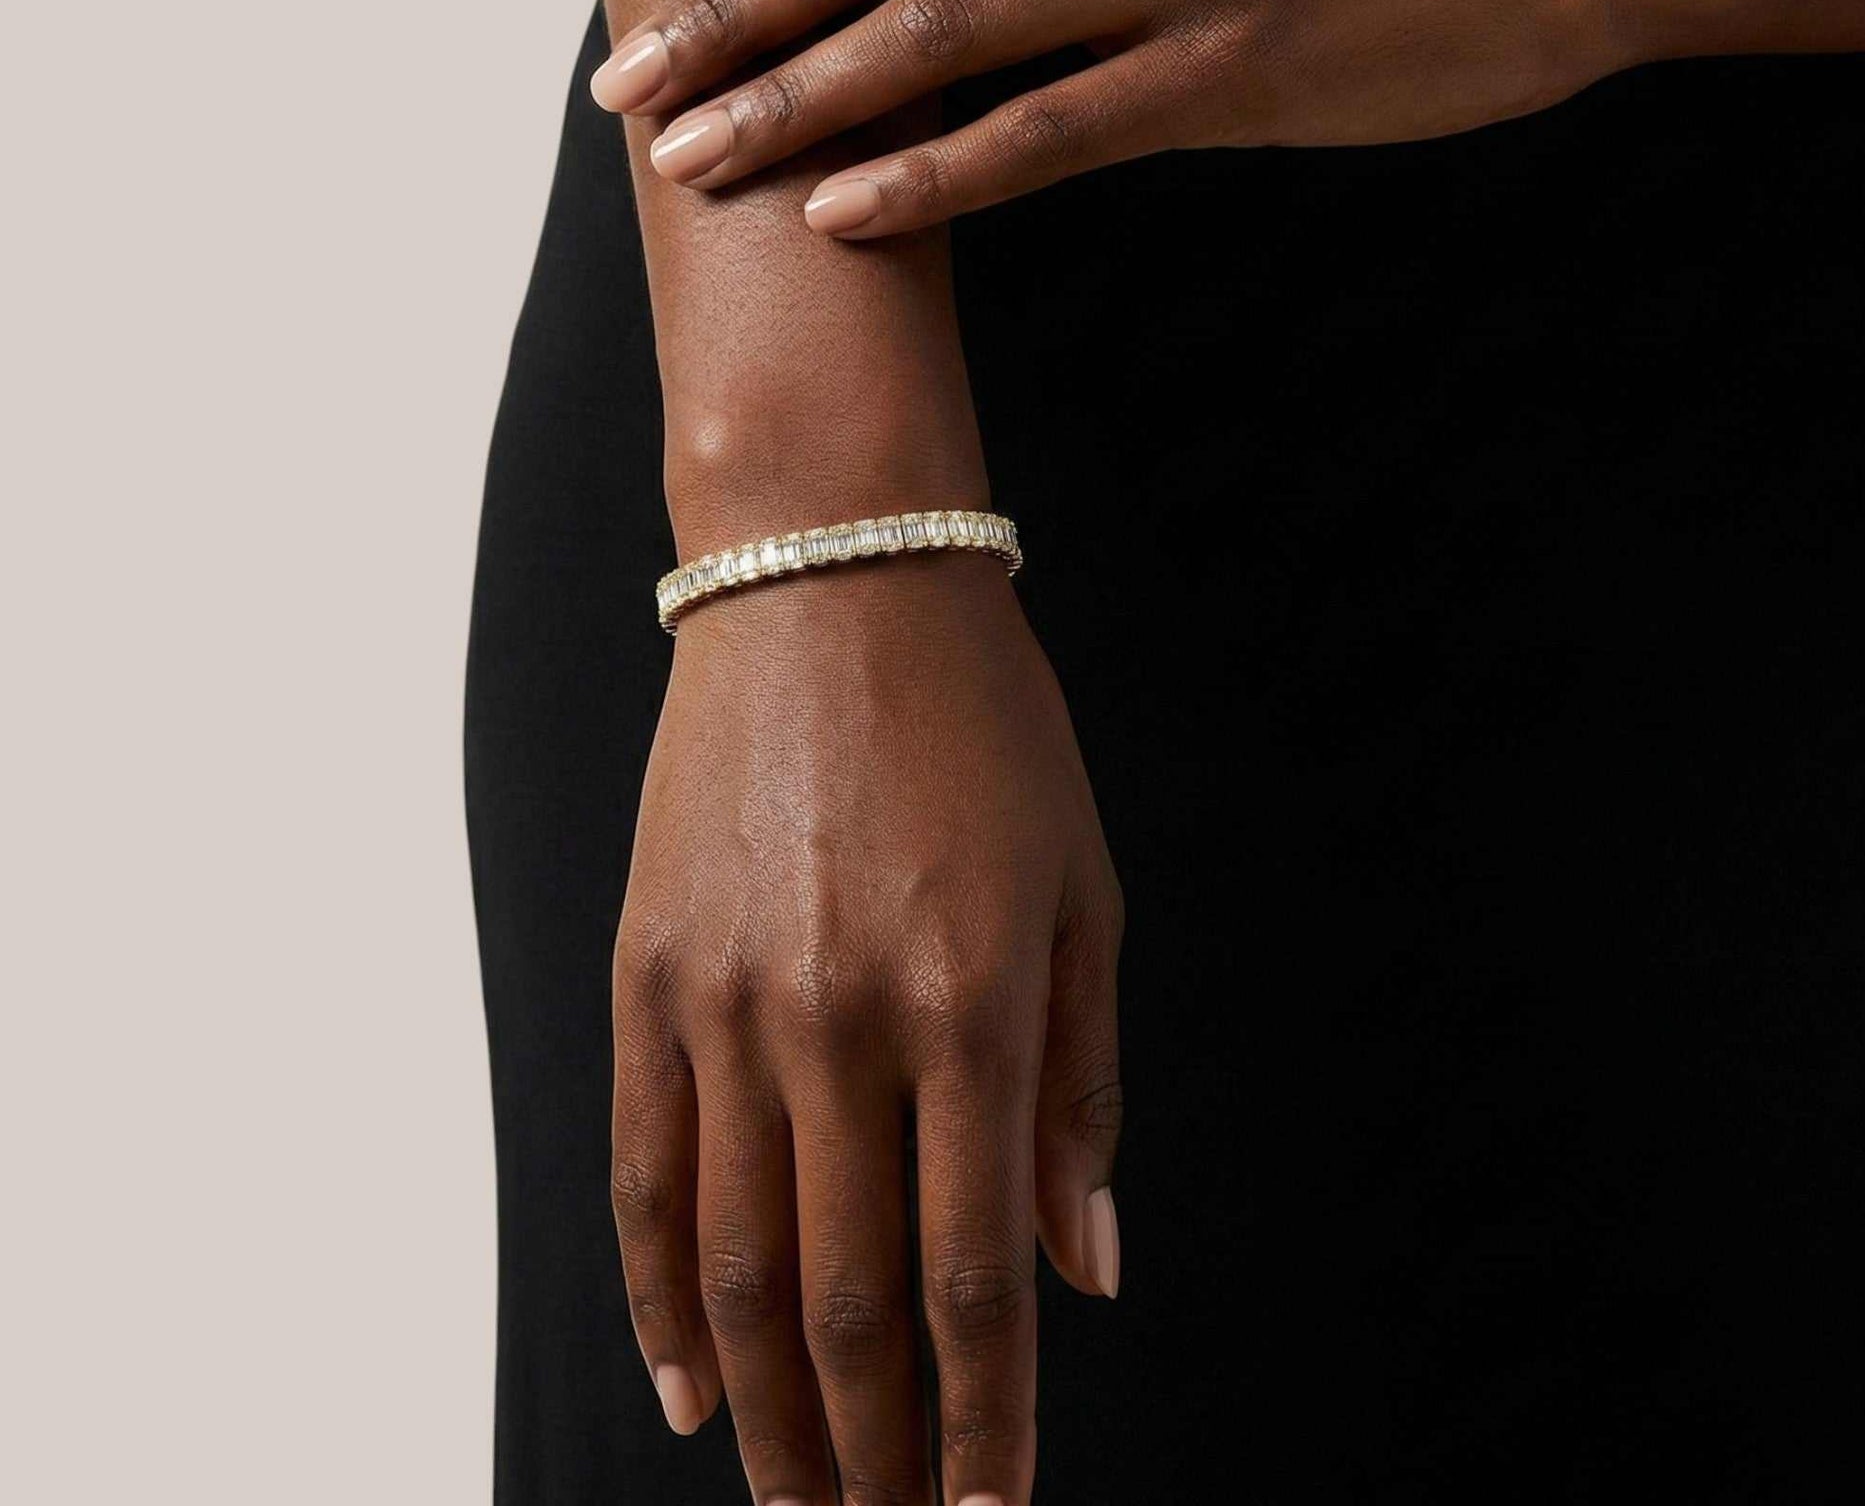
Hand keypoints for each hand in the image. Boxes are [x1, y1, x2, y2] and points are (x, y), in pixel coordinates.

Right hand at [613, 556, 1123, 1505]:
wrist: (831, 581)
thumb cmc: (985, 728)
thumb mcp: (1083, 888)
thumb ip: (1083, 1086)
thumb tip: (1089, 1266)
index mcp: (972, 1005)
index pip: (972, 1275)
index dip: (987, 1421)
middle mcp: (840, 1023)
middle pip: (844, 1304)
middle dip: (876, 1454)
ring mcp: (726, 1003)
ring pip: (736, 1265)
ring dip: (770, 1414)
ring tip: (801, 1504)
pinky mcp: (649, 974)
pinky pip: (645, 1170)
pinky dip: (660, 1295)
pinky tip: (688, 1384)